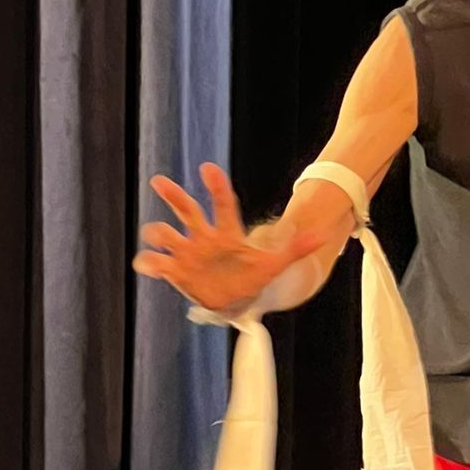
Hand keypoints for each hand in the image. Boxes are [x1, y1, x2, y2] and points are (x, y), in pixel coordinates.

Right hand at [133, 162, 317, 313]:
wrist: (235, 300)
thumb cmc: (253, 278)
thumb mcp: (275, 264)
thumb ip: (297, 248)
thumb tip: (324, 234)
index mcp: (226, 233)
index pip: (222, 204)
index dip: (216, 187)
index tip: (207, 168)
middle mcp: (203, 237)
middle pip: (186, 210)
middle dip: (172, 195)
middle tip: (159, 181)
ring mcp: (187, 253)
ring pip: (166, 234)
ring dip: (159, 233)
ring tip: (158, 236)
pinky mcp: (176, 271)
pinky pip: (157, 263)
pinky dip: (148, 262)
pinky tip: (145, 264)